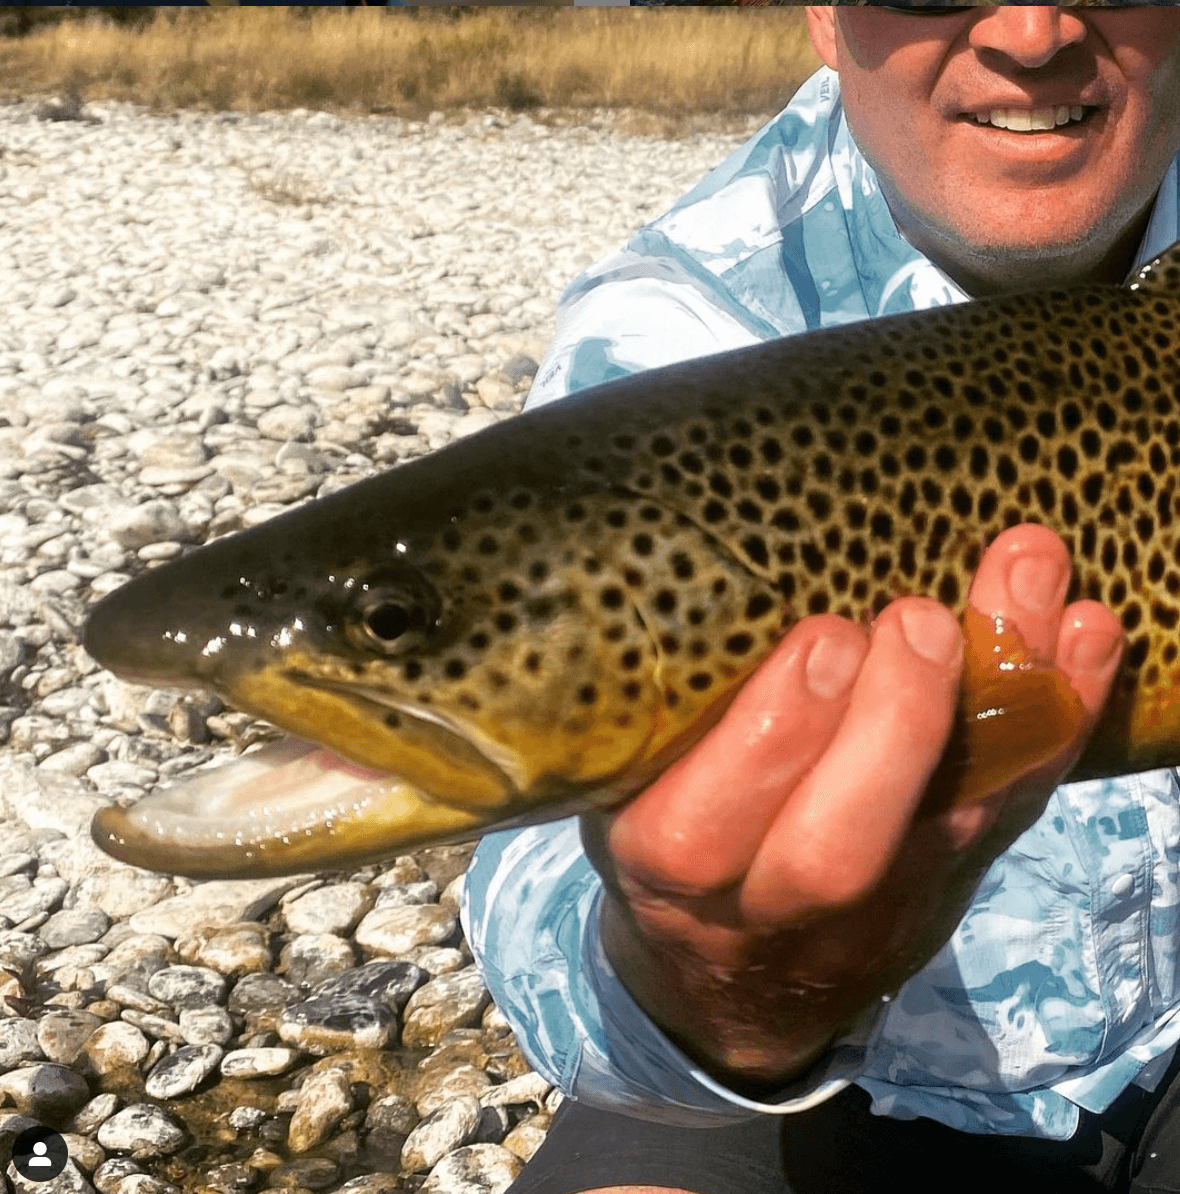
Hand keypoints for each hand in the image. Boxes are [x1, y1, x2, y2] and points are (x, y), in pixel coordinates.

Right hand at [580, 524, 1124, 1090]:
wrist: (736, 989)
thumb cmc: (670, 853)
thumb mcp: (626, 797)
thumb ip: (659, 727)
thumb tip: (690, 591)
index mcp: (666, 870)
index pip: (706, 826)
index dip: (776, 735)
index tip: (823, 636)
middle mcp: (770, 906)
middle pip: (834, 849)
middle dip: (889, 728)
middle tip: (917, 620)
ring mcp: (874, 906)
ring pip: (943, 820)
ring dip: (997, 698)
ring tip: (1028, 581)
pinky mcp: (949, 886)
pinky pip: (1010, 808)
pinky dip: (1057, 718)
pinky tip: (1088, 633)